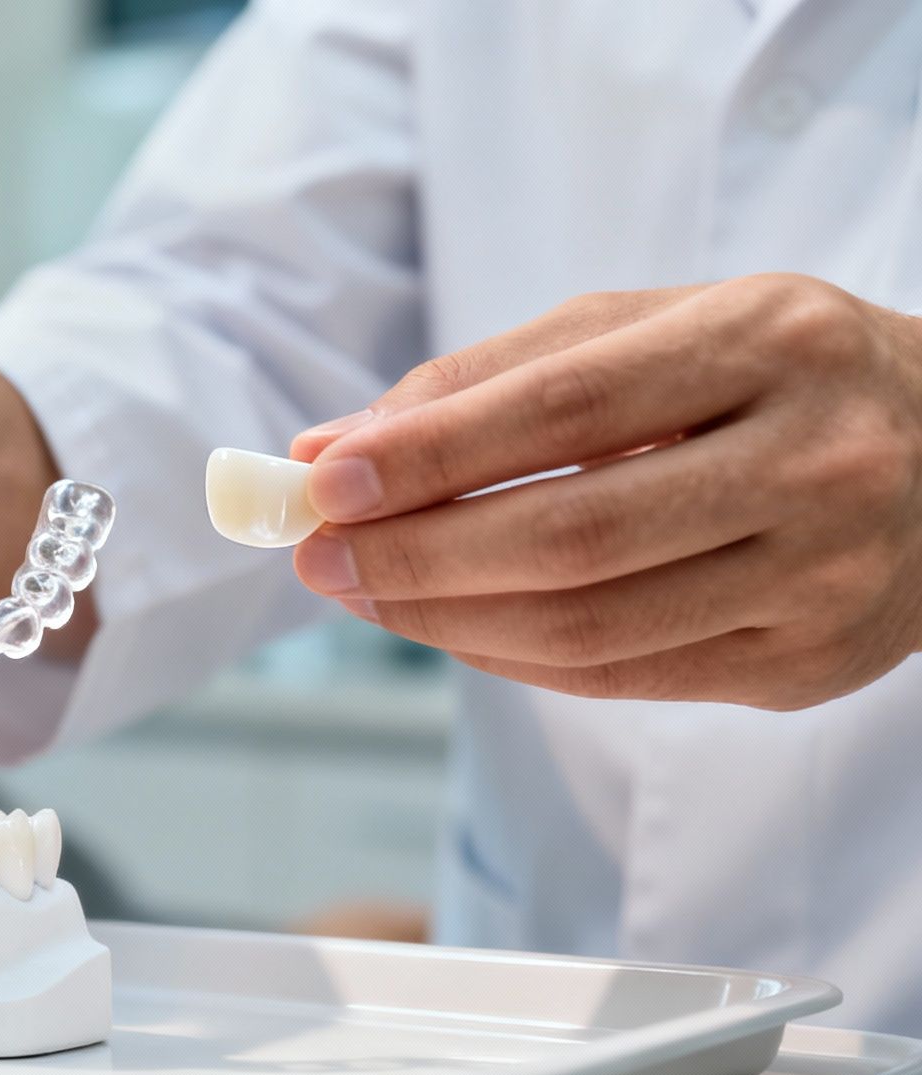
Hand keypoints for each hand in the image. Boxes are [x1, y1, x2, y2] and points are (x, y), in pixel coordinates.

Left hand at [289, 274, 921, 709]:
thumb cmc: (766, 374)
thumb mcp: (647, 330)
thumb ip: (491, 380)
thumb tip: (334, 448)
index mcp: (772, 342)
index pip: (568, 407)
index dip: (433, 453)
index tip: (325, 479)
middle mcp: (816, 462)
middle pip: (572, 536)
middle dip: (416, 553)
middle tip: (317, 555)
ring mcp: (823, 578)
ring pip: (589, 628)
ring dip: (445, 618)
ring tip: (364, 591)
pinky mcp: (809, 666)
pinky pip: (622, 679)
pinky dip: (510, 656)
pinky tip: (449, 624)